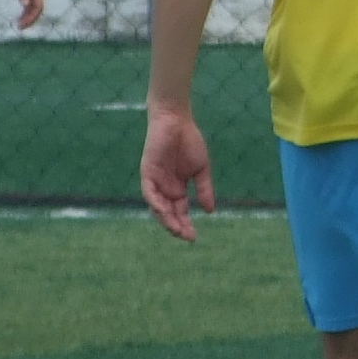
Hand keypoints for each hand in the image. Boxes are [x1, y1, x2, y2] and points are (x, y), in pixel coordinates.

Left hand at [13, 0, 44, 29]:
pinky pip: (30, 5)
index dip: (30, 18)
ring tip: (19, 24)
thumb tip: (24, 5)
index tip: (21, 24)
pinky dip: (26, 11)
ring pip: (34, 9)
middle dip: (30, 20)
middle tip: (20, 28)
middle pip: (37, 11)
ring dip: (28, 17)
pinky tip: (20, 14)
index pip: (36, 9)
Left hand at [141, 104, 214, 240]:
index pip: (180, 211)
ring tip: (177, 230)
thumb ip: (204, 189)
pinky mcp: (147, 173)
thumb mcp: (201, 169)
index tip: (194, 237)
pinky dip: (156, 203)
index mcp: (178, 188)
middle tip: (187, 236)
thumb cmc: (189, 141)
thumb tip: (210, 210)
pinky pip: (149, 193)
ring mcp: (155, 181)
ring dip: (166, 219)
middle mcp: (165, 188)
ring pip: (158, 207)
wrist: (177, 121)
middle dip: (177, 226)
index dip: (186, 224)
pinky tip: (165, 211)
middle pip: (169, 213)